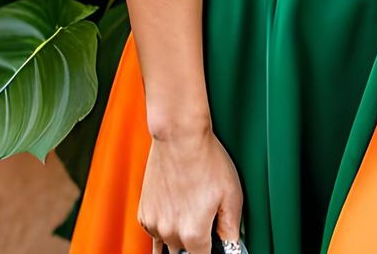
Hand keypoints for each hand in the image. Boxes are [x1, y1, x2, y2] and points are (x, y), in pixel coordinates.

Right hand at [139, 126, 243, 253]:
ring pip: (168, 244)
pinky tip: (175, 210)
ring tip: (189, 212)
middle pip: (185, 253)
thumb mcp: (231, 195)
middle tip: (205, 218)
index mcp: (194, 235)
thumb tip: (231, 246)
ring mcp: (154, 223)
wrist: (179, 136)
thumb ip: (231, 228)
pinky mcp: (144, 212)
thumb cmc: (206, 160)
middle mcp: (170, 233)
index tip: (212, 244)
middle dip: (196, 243)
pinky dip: (164, 227)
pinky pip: (155, 232)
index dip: (211, 251)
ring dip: (179, 237)